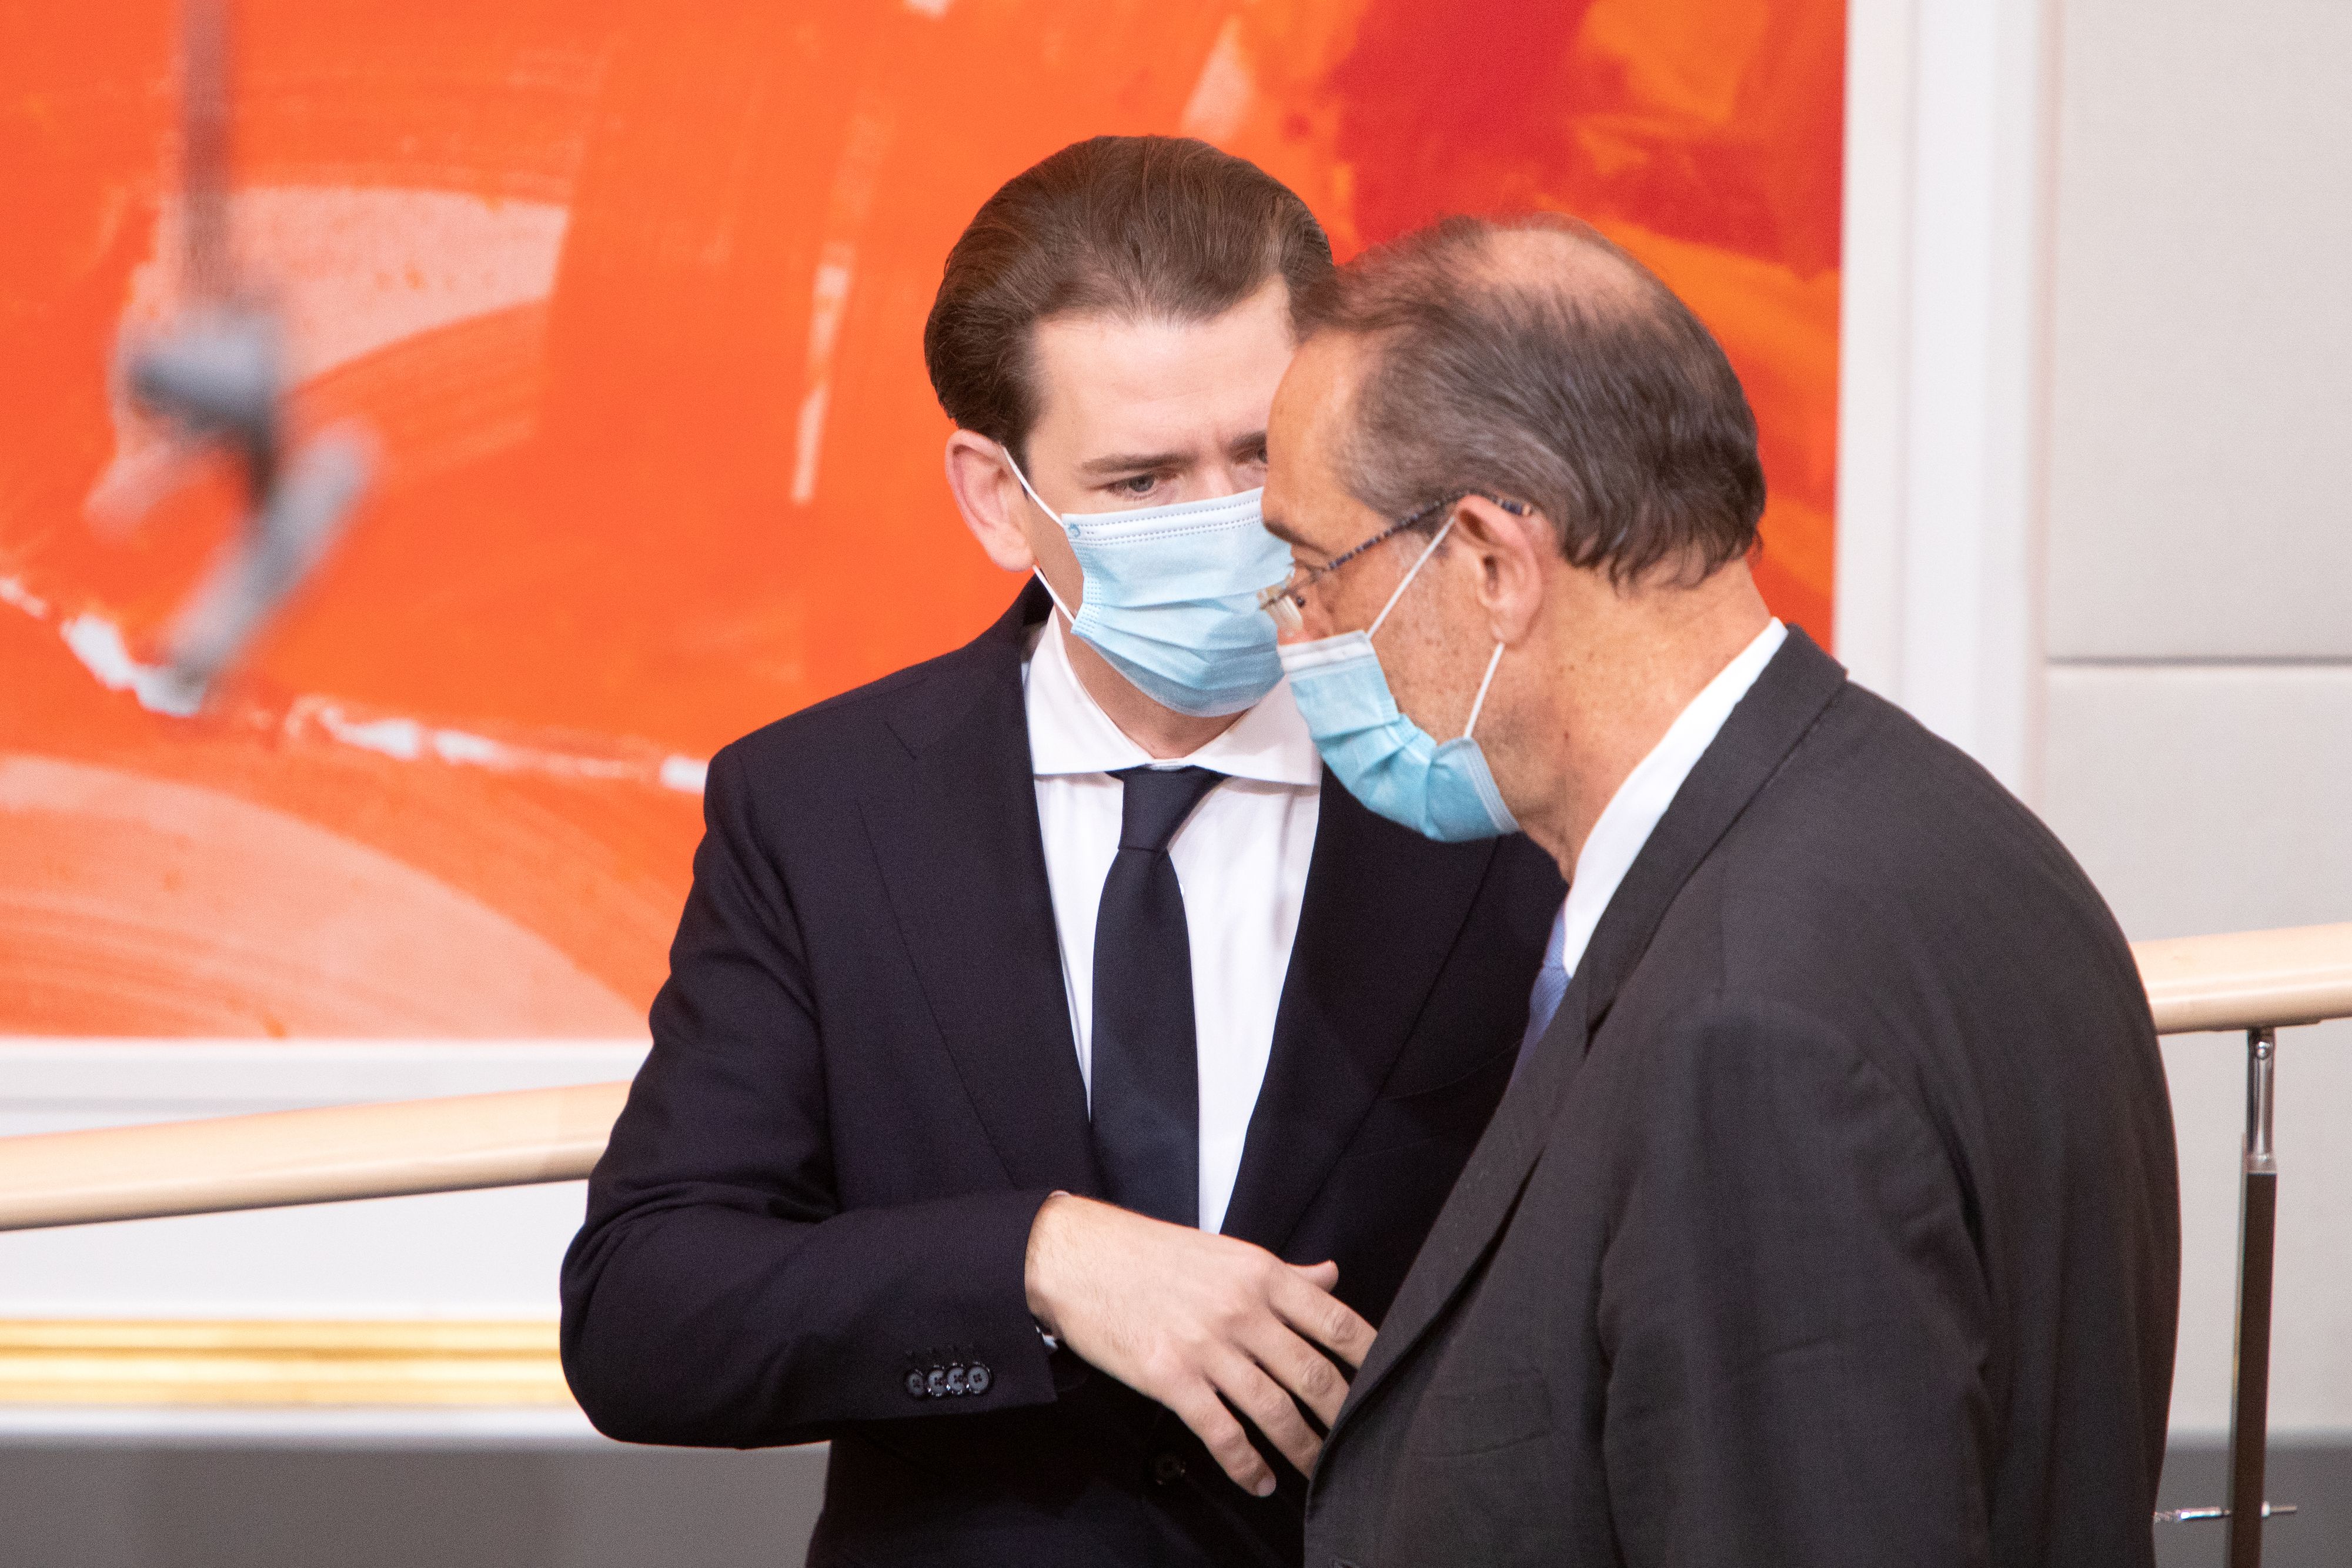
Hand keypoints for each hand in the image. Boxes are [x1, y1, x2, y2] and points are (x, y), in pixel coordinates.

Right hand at [1023, 1192, 1373, 1494]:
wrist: (1077, 1257)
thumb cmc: (1151, 1253)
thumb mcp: (1226, 1251)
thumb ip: (1283, 1273)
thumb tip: (1331, 1276)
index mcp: (1260, 1274)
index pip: (1335, 1320)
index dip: (1369, 1356)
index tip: (1389, 1381)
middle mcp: (1242, 1310)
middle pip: (1314, 1373)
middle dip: (1345, 1414)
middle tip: (1363, 1439)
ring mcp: (1207, 1346)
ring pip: (1275, 1410)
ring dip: (1304, 1449)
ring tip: (1320, 1470)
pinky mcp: (1171, 1378)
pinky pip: (1222, 1433)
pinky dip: (1247, 1466)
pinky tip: (1261, 1481)